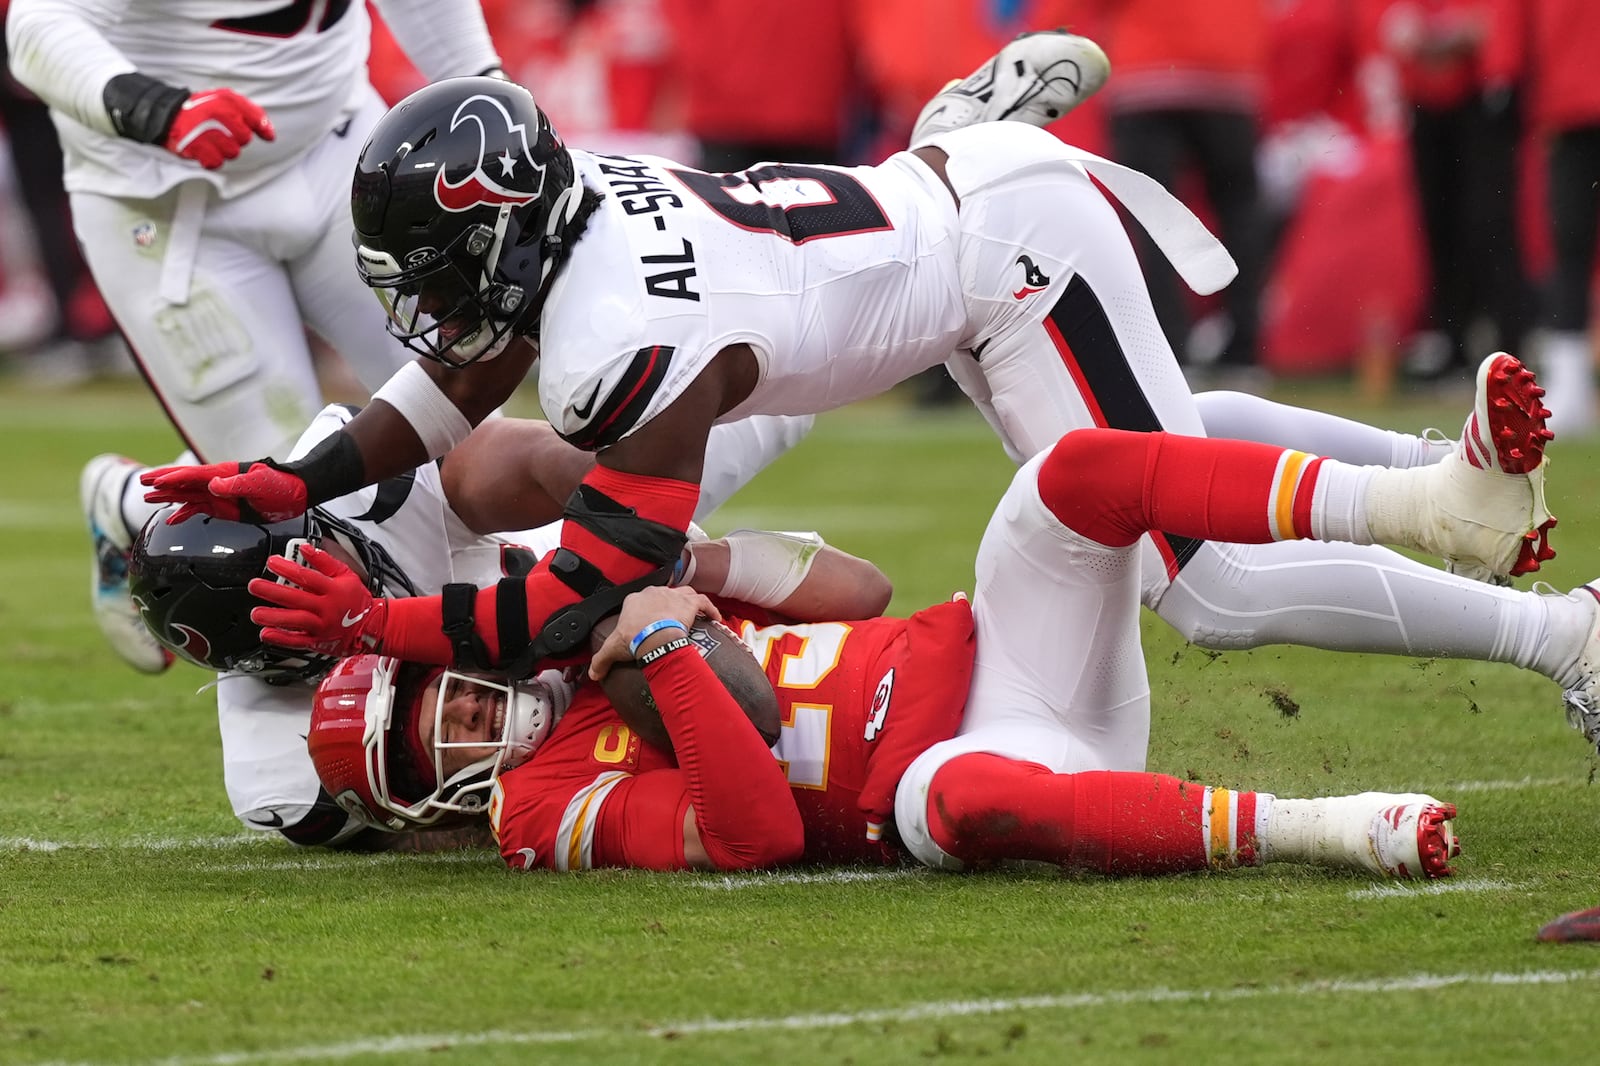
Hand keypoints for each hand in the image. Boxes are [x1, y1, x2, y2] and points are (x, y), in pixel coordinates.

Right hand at [141, 461, 307, 523]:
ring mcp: (218, 495)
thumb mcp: (260, 484)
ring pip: (187, 496)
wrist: (295, 495)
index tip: (155, 481)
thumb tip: (212, 484)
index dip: (173, 478)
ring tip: (147, 498)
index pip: (192, 475)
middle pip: (183, 482)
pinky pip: (198, 509)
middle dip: (162, 483)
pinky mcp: (223, 508)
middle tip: (141, 483)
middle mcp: (217, 483)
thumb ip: (236, 485)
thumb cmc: (280, 485)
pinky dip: (184, 513)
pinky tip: (171, 518)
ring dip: (168, 497)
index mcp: (223, 473)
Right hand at [164, 88, 274, 168]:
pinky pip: (216, 162)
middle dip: (236, 139)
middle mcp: (216, 112)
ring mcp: (205, 130)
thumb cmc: (202, 111)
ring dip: (224, 150)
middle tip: (222, 132)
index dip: (262, 128)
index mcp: (225, 100)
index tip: (267, 136)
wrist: (168, 115)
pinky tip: (205, 150)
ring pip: (232, 152)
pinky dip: (212, 159)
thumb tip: (270, 135)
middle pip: (244, 139)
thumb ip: (252, 114)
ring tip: (211, 140)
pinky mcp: (195, 146)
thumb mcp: (226, 102)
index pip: (254, 116)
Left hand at [247, 545, 387, 656]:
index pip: (308, 577)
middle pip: (296, 598)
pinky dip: (281, 638)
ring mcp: (322, 625)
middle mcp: (327, 608)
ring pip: (295, 621)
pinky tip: (267, 633)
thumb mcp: (346, 575)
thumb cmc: (357, 600)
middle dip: (273, 592)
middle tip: (255, 586)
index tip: (272, 562)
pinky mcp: (318, 640)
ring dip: (274, 617)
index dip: (288, 568)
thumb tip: (306, 548)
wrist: (372, 626)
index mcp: (333, 589)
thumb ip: (325, 561)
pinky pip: (298, 641)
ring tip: (256, 613)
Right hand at [588, 585, 720, 680]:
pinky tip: (715, 617)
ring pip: (684, 593)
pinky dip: (710, 608)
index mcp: (635, 600)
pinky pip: (703, 601)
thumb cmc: (634, 639)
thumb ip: (600, 661)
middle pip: (662, 596)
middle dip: (666, 606)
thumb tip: (592, 675)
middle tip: (670, 622)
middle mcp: (654, 593)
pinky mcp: (690, 602)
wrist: (654, 637)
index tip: (650, 624)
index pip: (641, 602)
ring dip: (689, 602)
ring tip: (695, 614)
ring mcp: (673, 595)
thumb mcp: (612, 649)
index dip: (646, 612)